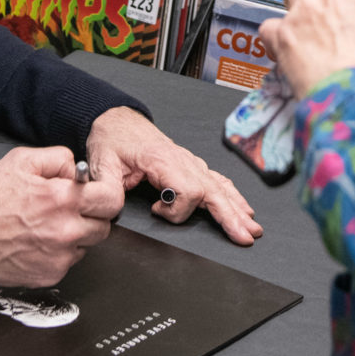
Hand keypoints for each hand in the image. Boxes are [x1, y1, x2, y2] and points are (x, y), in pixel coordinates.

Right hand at [0, 146, 122, 286]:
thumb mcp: (22, 160)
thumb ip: (58, 158)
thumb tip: (77, 169)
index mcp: (62, 199)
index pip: (112, 200)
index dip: (106, 195)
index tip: (98, 194)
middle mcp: (65, 230)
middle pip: (105, 226)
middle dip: (92, 216)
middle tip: (72, 210)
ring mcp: (58, 257)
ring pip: (87, 245)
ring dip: (76, 235)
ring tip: (48, 225)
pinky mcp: (49, 275)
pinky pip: (68, 262)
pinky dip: (59, 253)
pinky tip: (38, 242)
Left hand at [85, 107, 262, 245]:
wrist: (115, 119)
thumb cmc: (111, 139)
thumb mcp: (102, 163)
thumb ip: (107, 188)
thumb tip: (111, 209)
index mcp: (162, 160)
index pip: (187, 189)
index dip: (176, 209)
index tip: (157, 210)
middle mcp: (182, 160)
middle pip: (213, 190)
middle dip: (230, 215)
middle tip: (243, 236)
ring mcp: (189, 162)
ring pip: (219, 187)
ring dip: (236, 208)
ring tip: (252, 228)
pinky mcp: (189, 165)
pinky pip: (217, 181)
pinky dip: (232, 196)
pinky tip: (243, 208)